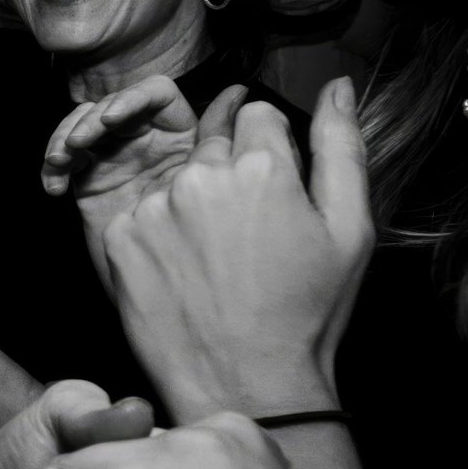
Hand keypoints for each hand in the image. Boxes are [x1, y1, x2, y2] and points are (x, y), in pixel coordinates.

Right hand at [41, 76, 241, 290]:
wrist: (181, 306)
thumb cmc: (216, 257)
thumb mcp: (228, 191)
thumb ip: (224, 140)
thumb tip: (238, 92)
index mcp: (183, 137)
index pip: (155, 97)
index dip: (131, 98)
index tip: (113, 119)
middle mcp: (149, 145)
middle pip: (113, 107)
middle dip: (90, 118)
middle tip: (76, 143)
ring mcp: (118, 163)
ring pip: (84, 126)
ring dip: (65, 135)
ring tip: (61, 161)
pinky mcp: (91, 184)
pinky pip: (66, 161)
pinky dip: (54, 165)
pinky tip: (54, 186)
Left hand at [103, 80, 371, 420]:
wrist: (246, 384)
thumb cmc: (306, 311)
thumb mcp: (349, 228)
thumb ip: (342, 146)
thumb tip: (337, 85)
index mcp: (261, 166)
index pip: (256, 114)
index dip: (269, 150)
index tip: (274, 192)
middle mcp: (198, 177)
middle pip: (212, 144)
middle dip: (231, 174)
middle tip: (247, 235)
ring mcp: (152, 208)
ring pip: (174, 180)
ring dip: (192, 204)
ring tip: (218, 260)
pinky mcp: (118, 239)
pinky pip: (141, 214)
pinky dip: (159, 234)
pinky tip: (185, 272)